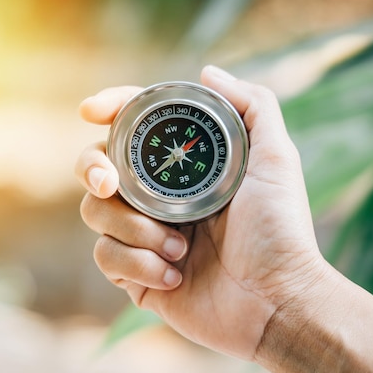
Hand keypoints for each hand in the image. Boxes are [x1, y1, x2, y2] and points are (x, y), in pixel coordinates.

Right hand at [75, 65, 326, 359]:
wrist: (277, 301)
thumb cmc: (281, 230)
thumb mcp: (275, 159)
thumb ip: (253, 105)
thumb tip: (207, 71)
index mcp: (181, 167)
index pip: (132, 127)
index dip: (108, 109)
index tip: (91, 111)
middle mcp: (156, 196)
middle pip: (95, 166)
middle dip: (92, 168)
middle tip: (110, 182)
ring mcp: (143, 235)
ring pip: (95, 212)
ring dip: (134, 229)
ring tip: (182, 247)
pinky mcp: (135, 274)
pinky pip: (106, 258)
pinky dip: (138, 264)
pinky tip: (175, 276)